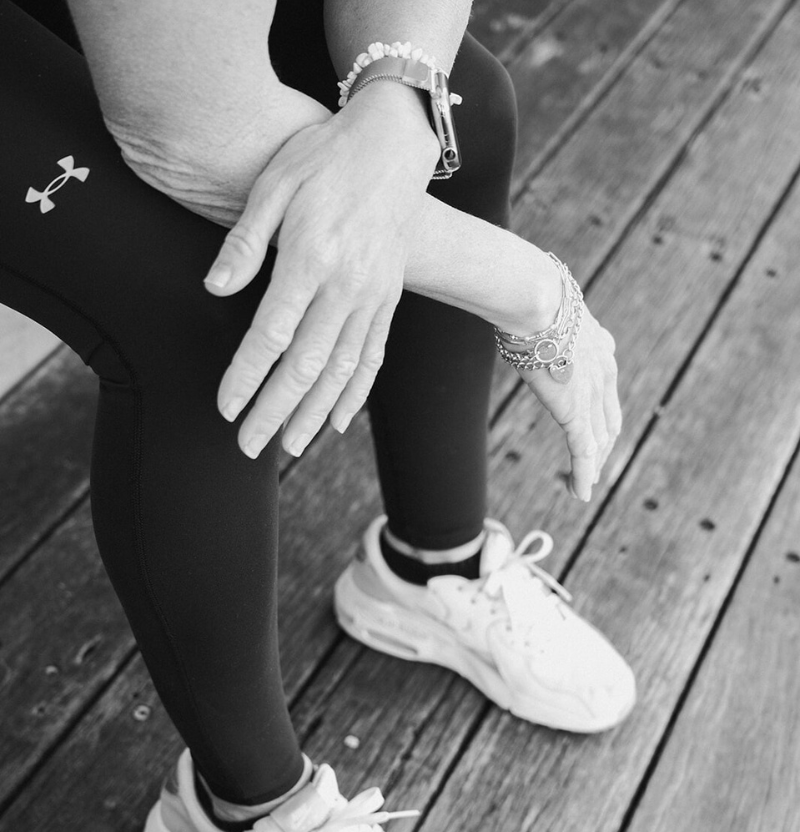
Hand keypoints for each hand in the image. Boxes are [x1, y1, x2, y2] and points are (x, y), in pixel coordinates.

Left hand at [203, 87, 439, 457]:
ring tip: (290, 447)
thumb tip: (214, 289)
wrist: (393, 145)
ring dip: (314, 414)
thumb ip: (245, 241)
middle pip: (307, 365)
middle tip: (248, 446)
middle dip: (275, 411)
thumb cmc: (322, 158)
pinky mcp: (388, 301)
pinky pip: (373, 358)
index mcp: (312, 258)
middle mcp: (347, 287)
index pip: (272, 334)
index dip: (246, 376)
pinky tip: (336, 423)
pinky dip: (356, 394)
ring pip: (342, 370)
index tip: (224, 407)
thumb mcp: (275, 183)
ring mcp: (373, 298)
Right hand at [516, 304, 620, 501]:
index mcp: (600, 347)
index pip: (606, 391)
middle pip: (609, 422)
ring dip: (592, 467)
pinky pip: (584, 453)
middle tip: (592, 467)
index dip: (601, 414)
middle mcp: (603, 373)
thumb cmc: (529, 296)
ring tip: (582, 487)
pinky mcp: (576, 412)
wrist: (536, 300)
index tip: (593, 429)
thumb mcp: (540, 310)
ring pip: (600, 441)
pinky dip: (583, 476)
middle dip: (602, 448)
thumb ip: (536, 322)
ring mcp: (591, 395)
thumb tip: (511, 310)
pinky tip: (579, 493)